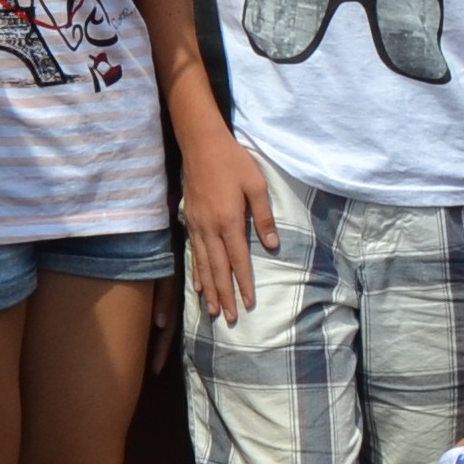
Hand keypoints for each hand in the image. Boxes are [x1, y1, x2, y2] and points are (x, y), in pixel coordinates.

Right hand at [184, 137, 275, 321]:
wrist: (201, 144)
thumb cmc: (233, 162)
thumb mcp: (256, 184)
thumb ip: (264, 217)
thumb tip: (273, 246)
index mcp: (229, 221)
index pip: (238, 260)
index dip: (243, 284)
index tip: (249, 303)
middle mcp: (210, 229)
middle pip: (218, 270)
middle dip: (225, 296)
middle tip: (231, 319)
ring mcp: (197, 226)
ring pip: (204, 266)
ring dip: (210, 291)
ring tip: (214, 311)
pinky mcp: (190, 221)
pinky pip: (194, 254)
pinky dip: (196, 273)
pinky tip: (198, 287)